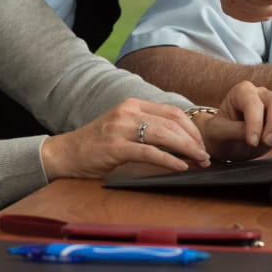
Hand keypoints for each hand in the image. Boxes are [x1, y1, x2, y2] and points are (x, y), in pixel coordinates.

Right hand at [41, 98, 211, 179]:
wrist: (65, 153)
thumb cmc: (96, 145)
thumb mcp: (123, 128)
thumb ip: (146, 128)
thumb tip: (180, 140)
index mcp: (132, 104)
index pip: (172, 112)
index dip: (192, 128)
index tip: (202, 144)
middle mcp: (128, 111)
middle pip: (172, 122)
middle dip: (194, 140)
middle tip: (206, 156)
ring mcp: (120, 127)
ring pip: (164, 135)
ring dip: (187, 150)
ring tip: (199, 162)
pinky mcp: (115, 146)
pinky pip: (149, 152)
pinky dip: (169, 160)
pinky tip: (181, 167)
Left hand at [198, 81, 271, 161]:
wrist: (226, 141)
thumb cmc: (220, 134)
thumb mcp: (219, 132)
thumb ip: (235, 131)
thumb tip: (256, 134)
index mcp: (242, 92)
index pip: (253, 103)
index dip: (255, 122)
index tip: (252, 141)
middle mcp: (260, 94)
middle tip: (267, 142)